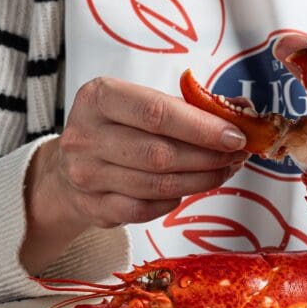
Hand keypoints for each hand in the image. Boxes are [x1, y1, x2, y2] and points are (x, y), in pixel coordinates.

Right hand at [20, 77, 247, 272]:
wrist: (67, 167)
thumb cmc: (115, 129)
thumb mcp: (138, 104)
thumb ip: (186, 107)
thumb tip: (239, 111)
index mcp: (99, 98)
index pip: (156, 112)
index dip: (201, 127)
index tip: (234, 135)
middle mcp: (86, 136)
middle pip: (159, 153)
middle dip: (207, 157)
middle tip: (236, 155)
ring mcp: (86, 175)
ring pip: (157, 185)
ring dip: (200, 180)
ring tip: (223, 170)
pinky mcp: (93, 206)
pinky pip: (145, 209)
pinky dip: (174, 200)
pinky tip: (189, 188)